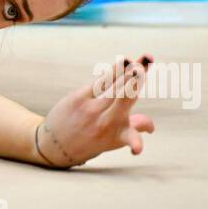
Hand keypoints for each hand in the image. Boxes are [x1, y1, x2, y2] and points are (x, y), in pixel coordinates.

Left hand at [36, 55, 156, 167]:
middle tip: (149, 63)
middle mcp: (104, 123)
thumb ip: (133, 128)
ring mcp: (91, 110)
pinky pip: (101, 81)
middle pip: (125, 97)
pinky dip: (114, 71)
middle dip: (137, 79)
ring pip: (115, 86)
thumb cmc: (91, 140)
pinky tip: (125, 61)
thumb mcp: (114, 141)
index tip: (137, 150)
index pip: (130, 139)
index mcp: (116, 137)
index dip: (136, 143)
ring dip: (129, 70)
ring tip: (143, 58)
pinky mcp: (78, 98)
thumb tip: (151, 126)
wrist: (56, 144)